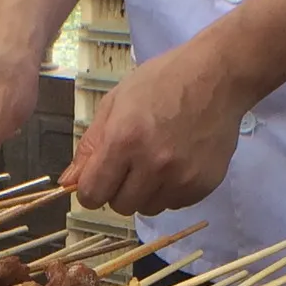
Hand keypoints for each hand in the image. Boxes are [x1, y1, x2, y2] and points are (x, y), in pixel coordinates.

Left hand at [63, 36, 258, 214]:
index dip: (91, 189)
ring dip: (146, 192)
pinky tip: (178, 162)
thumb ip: (90, 146)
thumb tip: (67, 182)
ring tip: (157, 161)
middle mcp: (152, 164)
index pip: (92, 194)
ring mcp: (181, 177)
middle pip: (120, 206)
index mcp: (124, 140)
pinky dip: (171, 190)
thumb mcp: (116, 103)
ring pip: (148, 209)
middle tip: (131, 164)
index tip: (99, 178)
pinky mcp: (203, 184)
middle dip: (119, 190)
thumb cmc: (163, 81)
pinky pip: (175, 204)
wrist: (218, 76)